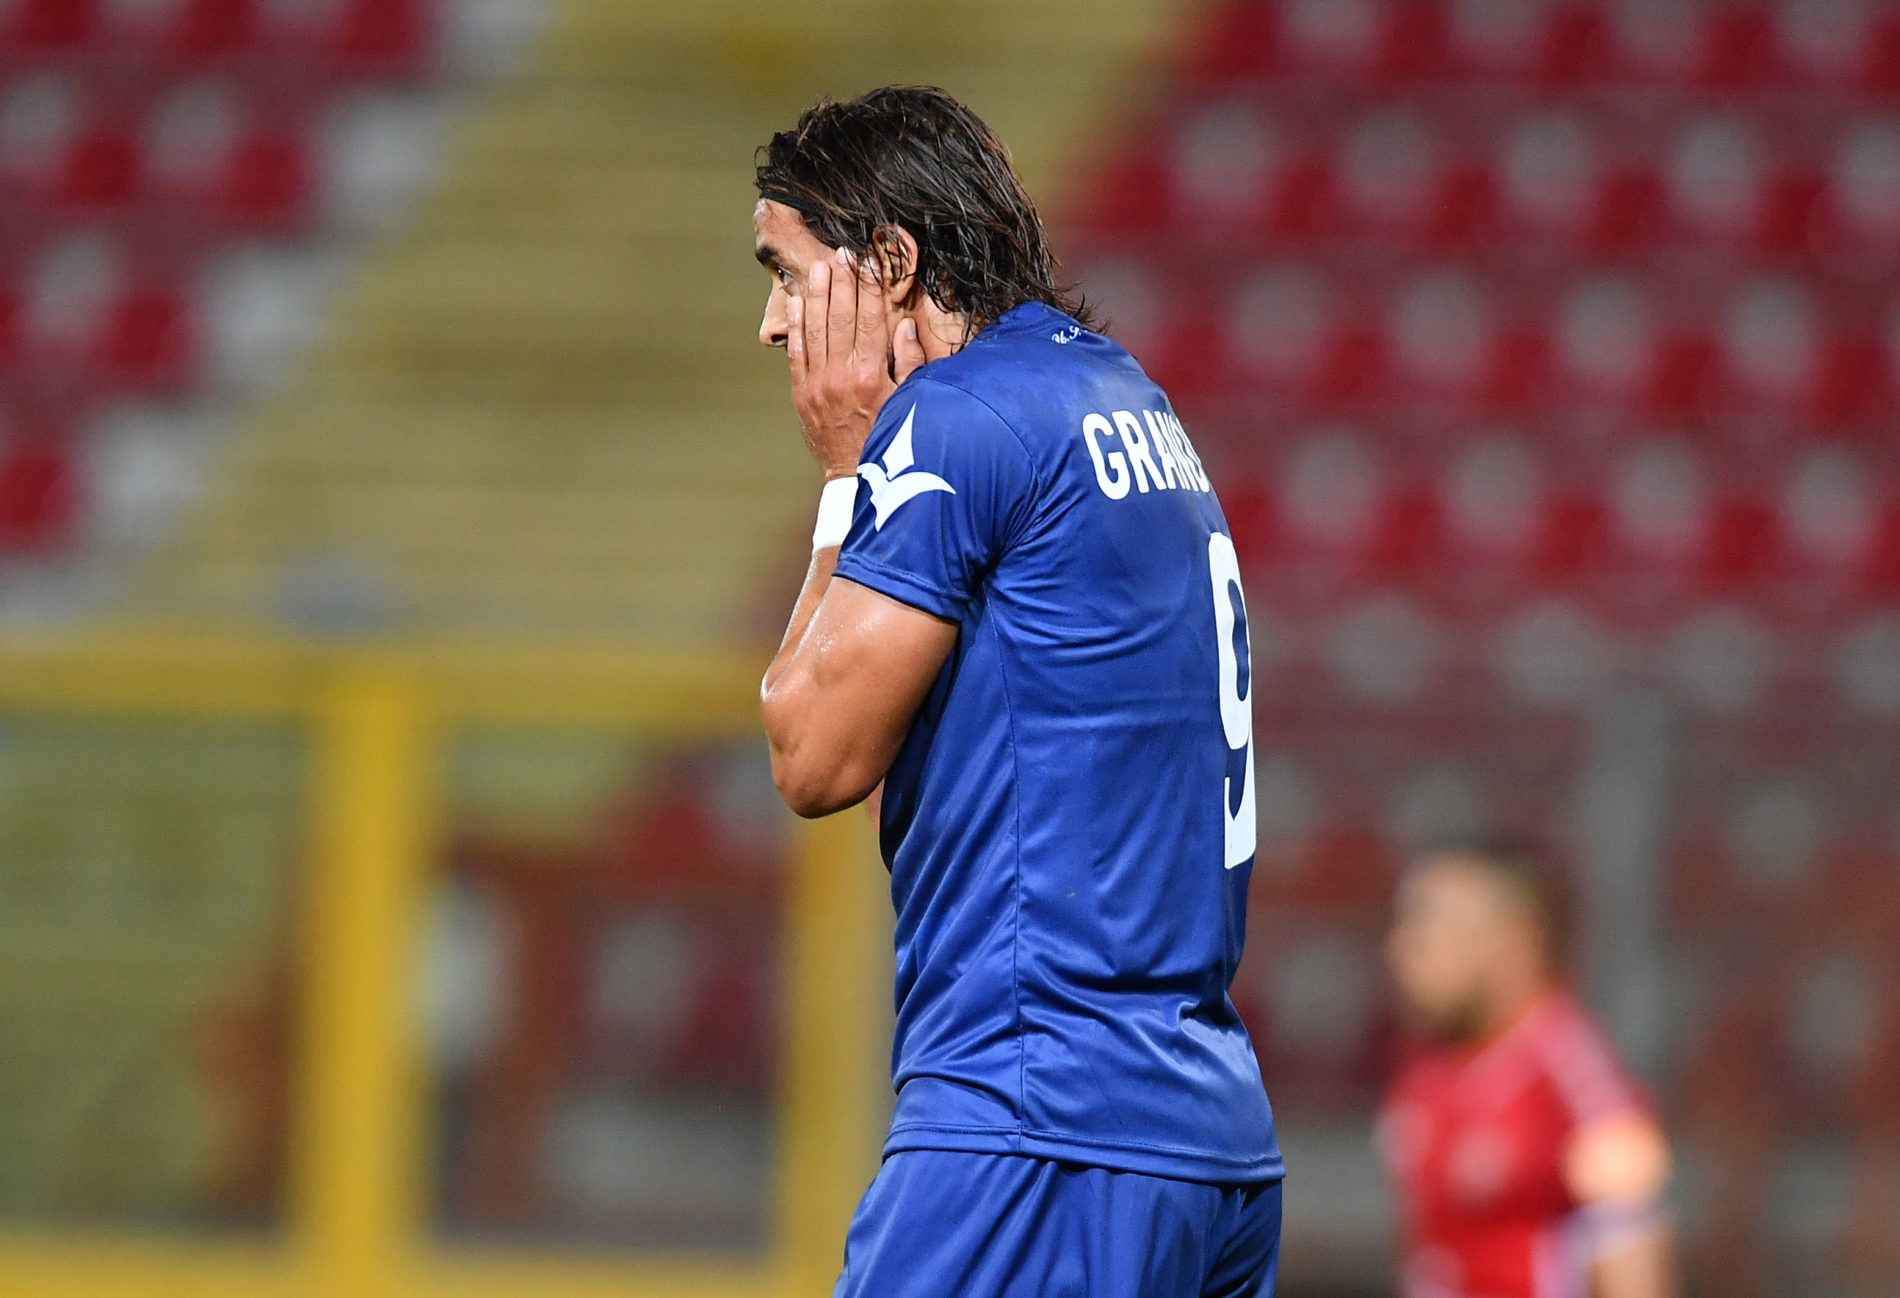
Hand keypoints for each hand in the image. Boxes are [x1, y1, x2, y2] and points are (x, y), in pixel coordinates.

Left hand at [787, 246, 928, 479]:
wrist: (854, 476)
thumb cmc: (888, 439)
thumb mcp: (909, 403)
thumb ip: (910, 364)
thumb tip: (904, 326)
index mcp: (871, 376)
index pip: (870, 320)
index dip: (869, 288)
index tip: (870, 262)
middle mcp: (841, 376)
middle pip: (840, 318)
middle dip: (842, 282)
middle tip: (843, 253)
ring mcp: (818, 384)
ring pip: (815, 329)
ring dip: (818, 295)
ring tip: (821, 267)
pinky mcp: (802, 394)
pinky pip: (797, 352)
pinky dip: (797, 325)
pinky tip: (799, 301)